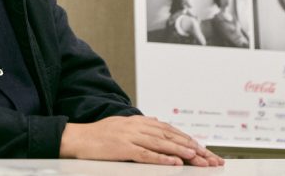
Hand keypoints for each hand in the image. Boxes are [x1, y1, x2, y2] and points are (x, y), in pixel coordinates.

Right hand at [60, 116, 223, 166]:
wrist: (78, 138)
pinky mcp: (123, 148)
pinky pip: (146, 154)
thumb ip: (141, 126)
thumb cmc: (99, 135)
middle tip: (206, 155)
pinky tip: (173, 163)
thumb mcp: (123, 125)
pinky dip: (162, 159)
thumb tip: (157, 124)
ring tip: (196, 156)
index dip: (186, 138)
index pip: (168, 129)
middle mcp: (137, 126)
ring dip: (180, 150)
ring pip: (161, 144)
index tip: (201, 148)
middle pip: (169, 136)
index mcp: (138, 121)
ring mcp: (130, 137)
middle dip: (190, 145)